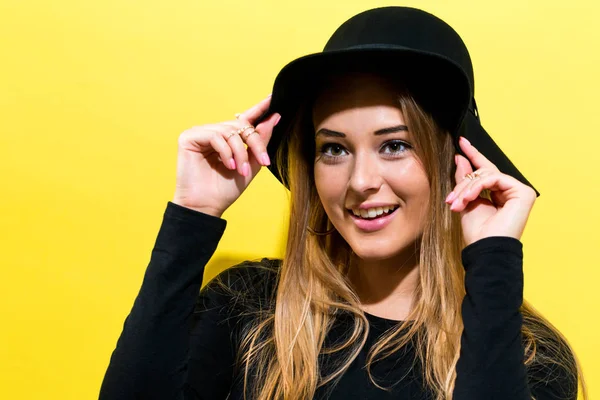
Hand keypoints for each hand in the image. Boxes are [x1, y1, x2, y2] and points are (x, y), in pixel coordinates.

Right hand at [172, 94, 280, 217]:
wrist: (206, 206)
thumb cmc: (225, 190)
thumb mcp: (250, 165)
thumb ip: (261, 143)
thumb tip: (273, 118)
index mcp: (228, 139)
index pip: (245, 119)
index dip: (259, 108)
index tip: (273, 97)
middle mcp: (214, 133)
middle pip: (241, 126)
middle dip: (255, 143)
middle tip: (264, 161)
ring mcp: (201, 133)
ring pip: (229, 131)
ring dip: (240, 152)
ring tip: (241, 169)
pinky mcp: (189, 137)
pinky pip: (215, 136)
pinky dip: (226, 151)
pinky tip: (228, 165)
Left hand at [445, 136, 536, 245]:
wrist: (484, 247)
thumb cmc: (476, 231)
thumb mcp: (465, 199)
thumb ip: (465, 178)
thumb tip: (461, 157)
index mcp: (498, 194)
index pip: (486, 169)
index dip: (473, 154)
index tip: (461, 141)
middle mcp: (510, 191)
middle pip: (483, 172)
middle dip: (463, 183)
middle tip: (451, 199)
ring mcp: (518, 191)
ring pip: (487, 174)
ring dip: (467, 188)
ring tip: (457, 203)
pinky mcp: (523, 193)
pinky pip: (494, 178)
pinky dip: (478, 186)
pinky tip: (469, 198)